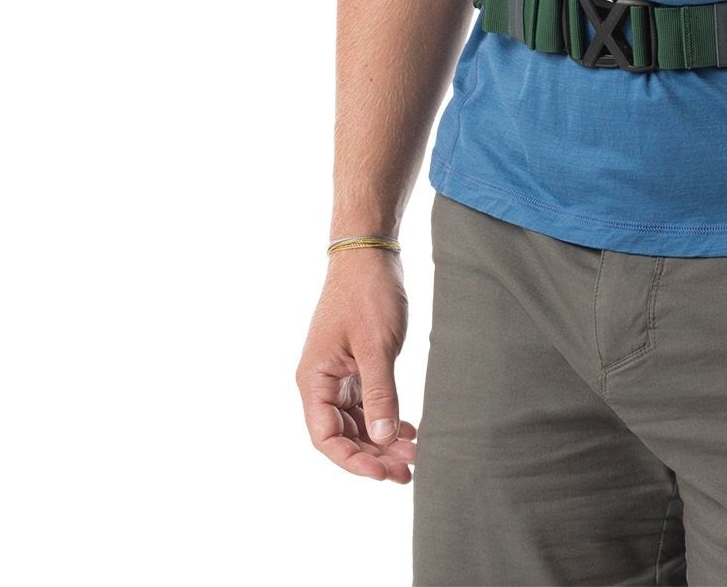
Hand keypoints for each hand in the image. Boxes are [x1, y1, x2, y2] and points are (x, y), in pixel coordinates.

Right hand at [296, 249, 418, 482]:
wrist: (370, 254)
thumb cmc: (367, 293)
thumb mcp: (376, 346)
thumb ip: (379, 392)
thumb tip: (381, 438)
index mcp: (314, 380)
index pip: (325, 438)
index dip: (353, 461)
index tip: (383, 473)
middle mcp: (321, 382)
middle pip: (342, 435)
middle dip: (373, 455)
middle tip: (407, 470)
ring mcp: (338, 375)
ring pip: (356, 422)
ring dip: (381, 440)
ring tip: (413, 455)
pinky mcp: (355, 365)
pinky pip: (366, 404)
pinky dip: (385, 418)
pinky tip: (407, 430)